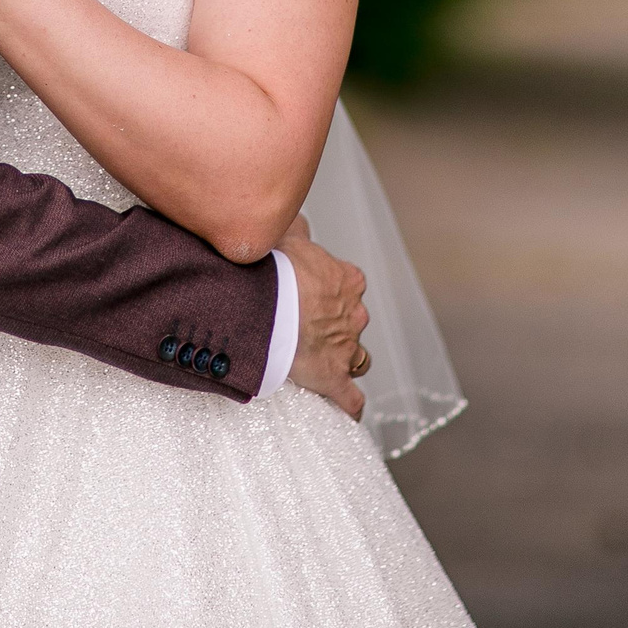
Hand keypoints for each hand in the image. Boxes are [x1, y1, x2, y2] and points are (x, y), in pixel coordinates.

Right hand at [279, 214, 368, 420]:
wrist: (268, 305)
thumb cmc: (277, 270)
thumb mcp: (287, 238)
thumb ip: (296, 228)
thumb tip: (295, 215)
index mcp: (346, 280)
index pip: (348, 283)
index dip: (329, 289)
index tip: (309, 291)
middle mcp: (354, 314)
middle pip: (353, 321)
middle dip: (336, 325)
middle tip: (305, 326)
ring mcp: (346, 349)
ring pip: (359, 357)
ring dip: (346, 359)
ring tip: (326, 362)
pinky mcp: (335, 378)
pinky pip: (351, 399)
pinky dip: (351, 405)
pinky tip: (350, 411)